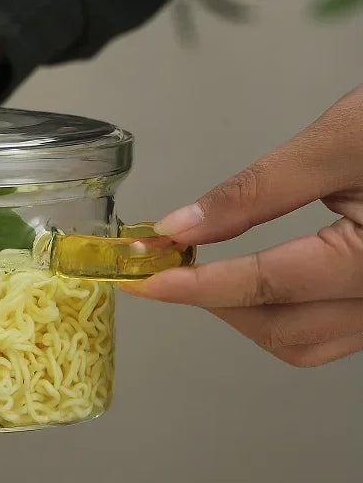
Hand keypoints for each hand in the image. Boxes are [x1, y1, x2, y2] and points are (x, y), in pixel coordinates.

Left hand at [122, 85, 362, 366]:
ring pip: (308, 339)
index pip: (267, 285)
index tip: (143, 277)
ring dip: (247, 313)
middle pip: (285, 330)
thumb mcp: (340, 143)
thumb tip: (182, 224)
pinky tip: (253, 278)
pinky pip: (331, 328)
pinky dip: (281, 309)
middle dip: (217, 303)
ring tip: (203, 272)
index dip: (196, 284)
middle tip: (167, 267)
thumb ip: (257, 191)